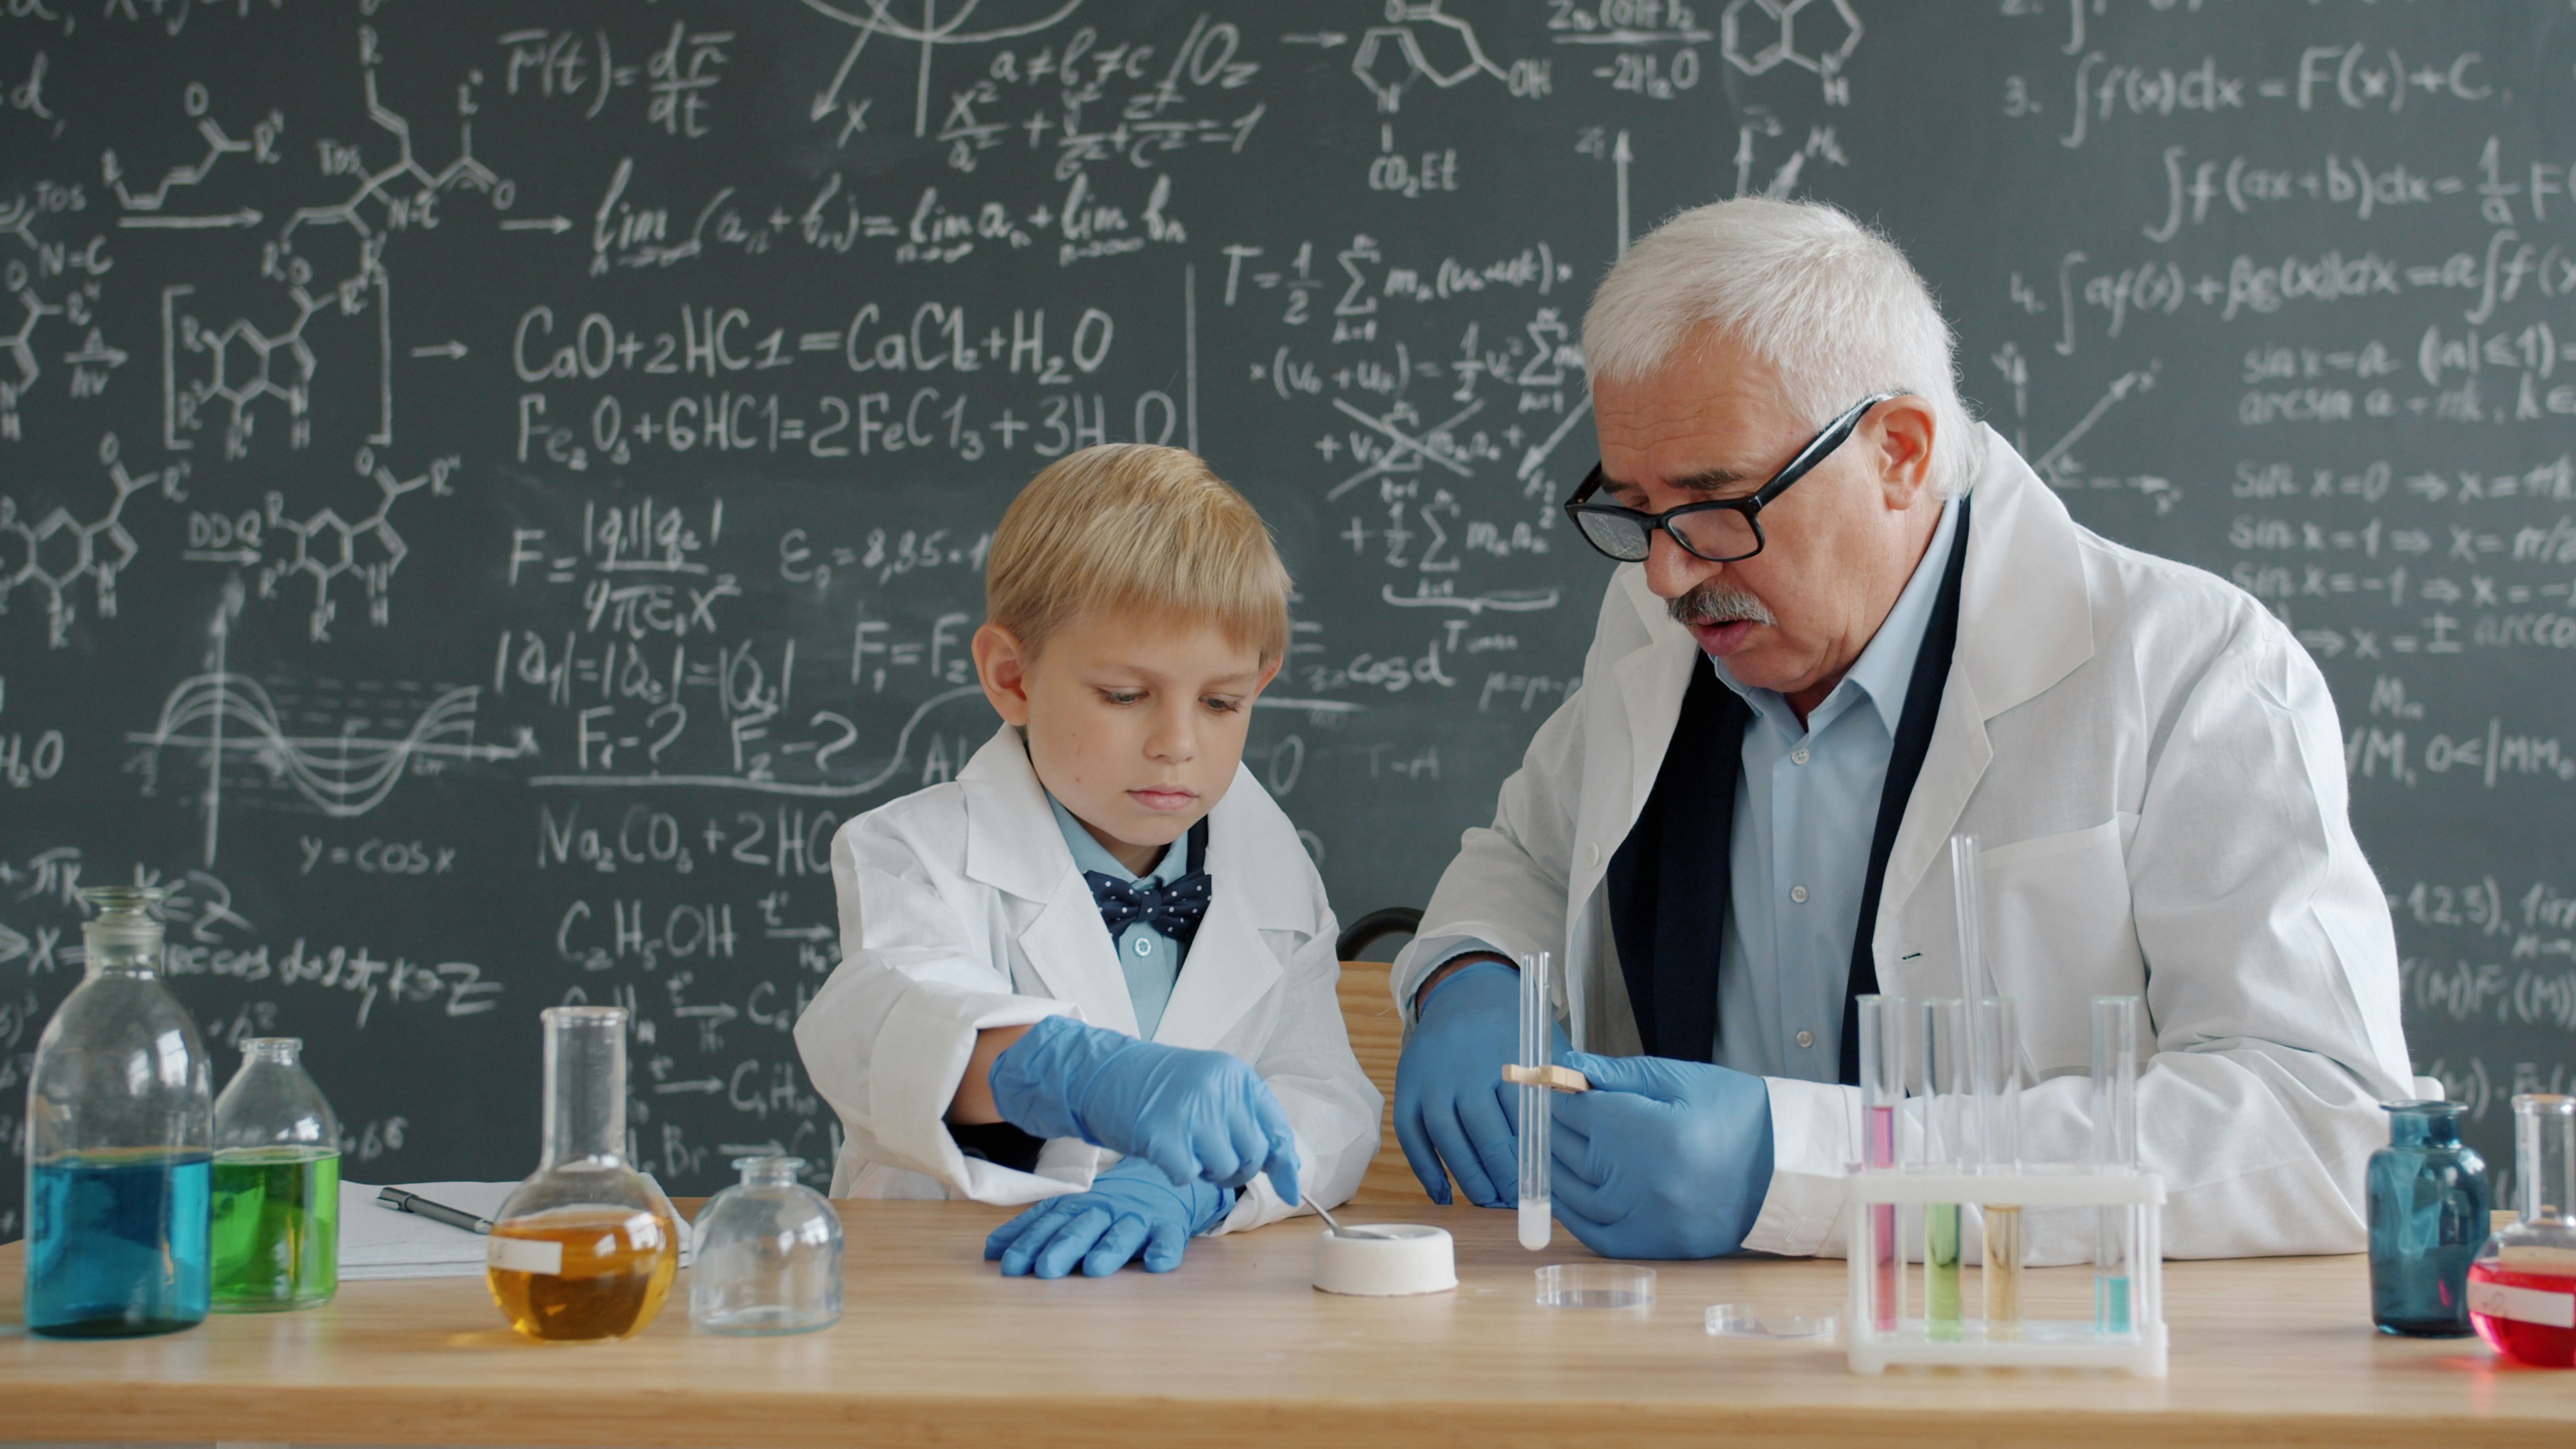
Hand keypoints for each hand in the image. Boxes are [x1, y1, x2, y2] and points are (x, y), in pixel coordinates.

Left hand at [984, 1158, 1229, 1277]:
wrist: (1163, 1181)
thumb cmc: (1107, 1207)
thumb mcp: (1070, 1212)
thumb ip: (1033, 1229)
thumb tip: (990, 1252)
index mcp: (1078, 1207)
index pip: (1049, 1224)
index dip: (1030, 1243)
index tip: (1010, 1266)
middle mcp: (1105, 1210)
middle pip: (1082, 1227)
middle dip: (1063, 1247)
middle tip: (1046, 1269)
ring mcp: (1138, 1218)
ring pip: (1123, 1232)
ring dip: (1109, 1249)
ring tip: (1095, 1268)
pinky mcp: (1169, 1226)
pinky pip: (1169, 1238)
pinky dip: (1164, 1250)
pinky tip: (1156, 1263)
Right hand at [988, 1015, 1301, 1204]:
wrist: (1104, 1072)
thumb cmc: (1160, 1091)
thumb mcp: (1211, 1094)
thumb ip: (1247, 1127)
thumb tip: (1291, 1183)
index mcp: (1235, 1075)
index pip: (1276, 1128)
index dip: (1285, 1165)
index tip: (1290, 1190)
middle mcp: (1218, 1087)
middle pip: (1254, 1154)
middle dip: (1238, 1170)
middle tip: (1211, 1162)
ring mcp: (1190, 1108)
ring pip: (1225, 1168)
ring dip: (1208, 1174)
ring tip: (1187, 1154)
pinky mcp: (1161, 1132)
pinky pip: (1188, 1175)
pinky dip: (1179, 1174)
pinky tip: (1166, 1156)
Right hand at [1393, 961, 1567, 1206]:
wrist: (1464, 988)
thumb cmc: (1513, 1024)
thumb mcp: (1545, 1042)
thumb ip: (1562, 1081)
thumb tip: (1582, 1128)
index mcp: (1506, 1057)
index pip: (1523, 1119)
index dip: (1532, 1157)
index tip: (1543, 1184)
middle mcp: (1464, 1069)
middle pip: (1484, 1134)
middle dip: (1502, 1175)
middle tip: (1516, 1202)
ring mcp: (1432, 1078)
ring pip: (1445, 1138)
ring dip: (1466, 1177)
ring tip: (1486, 1202)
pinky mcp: (1407, 1084)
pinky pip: (1410, 1134)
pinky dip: (1424, 1169)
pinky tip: (1442, 1194)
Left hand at [1548, 1051, 1773, 1258]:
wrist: (1785, 1169)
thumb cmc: (1738, 1116)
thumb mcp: (1683, 1079)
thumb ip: (1621, 1074)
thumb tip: (1568, 1066)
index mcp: (1654, 1131)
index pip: (1580, 1113)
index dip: (1559, 1098)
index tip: (1551, 1088)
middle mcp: (1646, 1181)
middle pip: (1572, 1150)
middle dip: (1555, 1128)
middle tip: (1549, 1114)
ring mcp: (1649, 1219)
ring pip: (1574, 1193)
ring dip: (1553, 1167)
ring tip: (1550, 1147)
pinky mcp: (1657, 1245)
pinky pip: (1597, 1235)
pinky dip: (1571, 1214)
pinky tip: (1562, 1192)